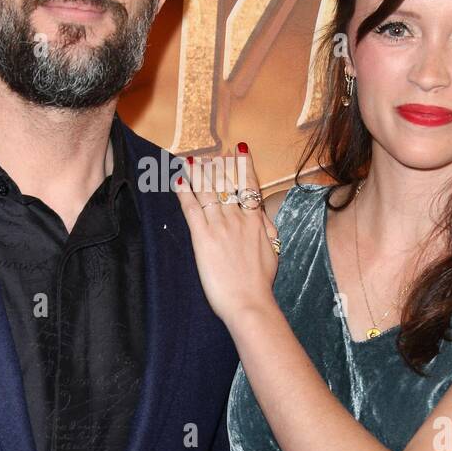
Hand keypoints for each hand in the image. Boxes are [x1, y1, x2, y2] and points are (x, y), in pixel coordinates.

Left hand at [173, 143, 279, 325]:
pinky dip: (184, 193)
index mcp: (255, 221)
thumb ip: (265, 228)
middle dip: (217, 165)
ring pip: (207, 191)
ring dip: (198, 173)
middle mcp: (238, 218)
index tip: (239, 149)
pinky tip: (178, 181)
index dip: (244, 165)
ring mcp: (220, 226)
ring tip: (191, 160)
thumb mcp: (273, 249)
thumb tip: (260, 214)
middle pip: (226, 184)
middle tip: (209, 153)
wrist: (249, 301)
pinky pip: (192, 209)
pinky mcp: (203, 237)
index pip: (249, 185)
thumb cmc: (261, 282)